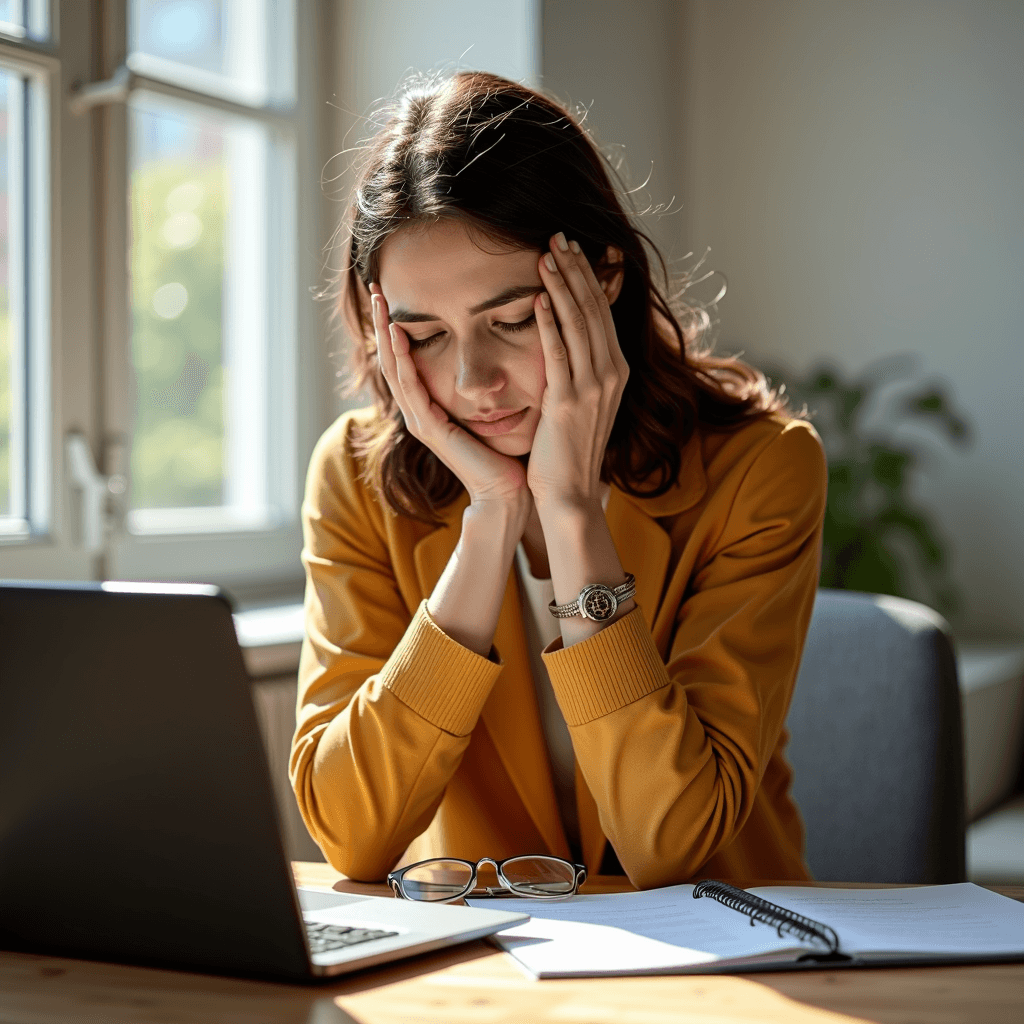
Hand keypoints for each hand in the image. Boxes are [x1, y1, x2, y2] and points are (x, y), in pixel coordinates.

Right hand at [370, 284, 530, 514]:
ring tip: (378, 301)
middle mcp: (420, 412)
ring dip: (384, 333)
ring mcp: (420, 421)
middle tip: (373, 284)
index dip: (397, 326)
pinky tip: (397, 334)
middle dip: (382, 321)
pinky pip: (411, 388)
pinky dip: (402, 359)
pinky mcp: (429, 430)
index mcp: (431, 406)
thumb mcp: (493, 408)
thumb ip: (486, 384)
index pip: (407, 358)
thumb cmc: (507, 454)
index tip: (392, 292)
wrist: (508, 493)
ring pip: (394, 368)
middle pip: (392, 358)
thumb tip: (499, 351)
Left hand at [527, 234, 629, 510]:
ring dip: (561, 286)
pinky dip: (549, 324)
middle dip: (575, 270)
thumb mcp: (582, 402)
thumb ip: (579, 369)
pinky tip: (538, 298)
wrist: (569, 493)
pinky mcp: (567, 402)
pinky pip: (558, 354)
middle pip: (593, 310)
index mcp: (616, 371)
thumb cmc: (568, 450)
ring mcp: (592, 388)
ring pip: (578, 324)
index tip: (570, 249)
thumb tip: (567, 338)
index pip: (601, 313)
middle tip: (557, 236)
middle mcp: (611, 374)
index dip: (586, 278)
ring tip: (546, 255)